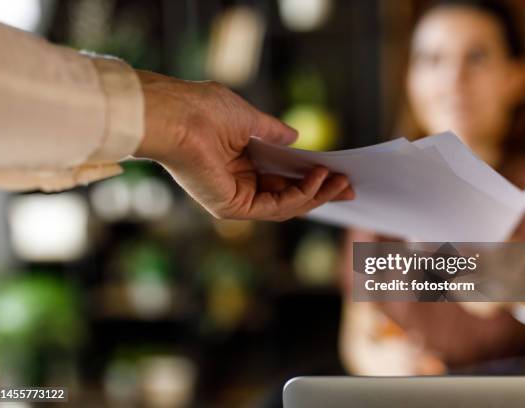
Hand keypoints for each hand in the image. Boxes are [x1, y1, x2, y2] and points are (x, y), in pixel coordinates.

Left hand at [134, 71, 353, 220]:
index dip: (310, 177)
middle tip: (349, 185)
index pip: (282, 178)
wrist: (176, 114)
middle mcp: (238, 184)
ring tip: (340, 181)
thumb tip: (294, 136)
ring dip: (317, 194)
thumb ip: (272, 130)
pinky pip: (277, 207)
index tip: (337, 172)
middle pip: (288, 195)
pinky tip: (319, 178)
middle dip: (321, 192)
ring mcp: (236, 199)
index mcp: (240, 163)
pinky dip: (301, 195)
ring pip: (286, 205)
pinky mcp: (234, 207)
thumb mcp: (248, 118)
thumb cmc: (203, 109)